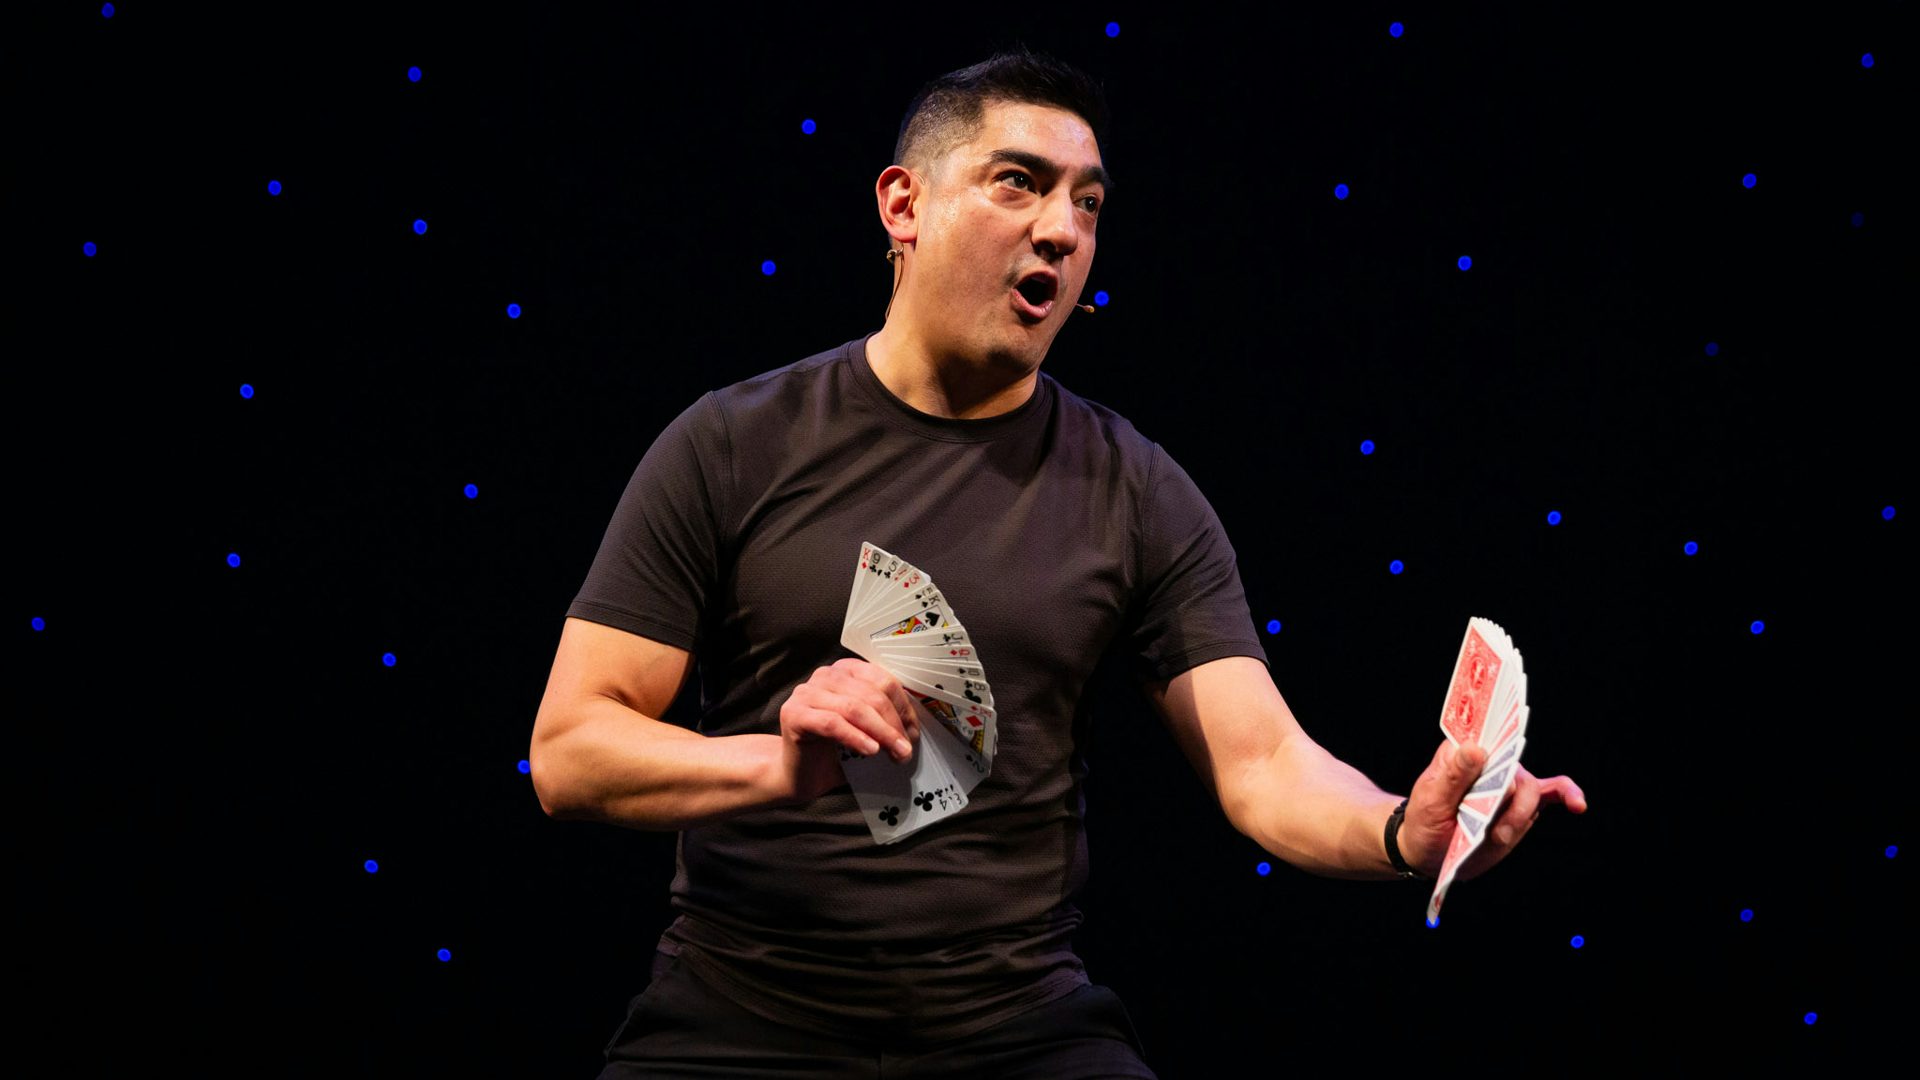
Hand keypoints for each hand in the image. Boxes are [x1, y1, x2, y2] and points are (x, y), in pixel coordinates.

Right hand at [775, 657, 920, 803]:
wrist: (802, 775)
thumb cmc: (836, 752)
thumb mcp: (868, 730)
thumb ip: (886, 720)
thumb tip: (913, 727)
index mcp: (847, 671)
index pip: (883, 681)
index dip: (903, 707)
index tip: (913, 733)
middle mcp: (825, 675)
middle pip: (871, 693)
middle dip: (893, 723)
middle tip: (905, 749)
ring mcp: (806, 693)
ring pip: (853, 707)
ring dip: (880, 732)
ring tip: (894, 753)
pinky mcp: (793, 714)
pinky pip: (832, 723)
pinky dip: (855, 737)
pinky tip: (870, 750)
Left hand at [1397, 739, 1587, 881]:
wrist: (1429, 852)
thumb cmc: (1423, 820)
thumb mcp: (1430, 800)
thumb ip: (1453, 775)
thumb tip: (1476, 748)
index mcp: (1462, 752)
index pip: (1487, 737)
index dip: (1502, 739)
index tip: (1505, 758)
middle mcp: (1490, 762)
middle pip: (1513, 770)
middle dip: (1509, 801)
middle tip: (1494, 831)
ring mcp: (1508, 784)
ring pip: (1530, 789)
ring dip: (1519, 816)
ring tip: (1499, 837)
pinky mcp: (1521, 806)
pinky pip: (1551, 794)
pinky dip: (1567, 795)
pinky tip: (1578, 805)